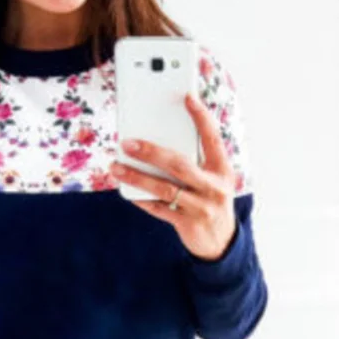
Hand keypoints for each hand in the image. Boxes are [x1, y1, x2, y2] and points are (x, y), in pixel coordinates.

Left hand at [111, 93, 236, 261]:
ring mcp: (201, 207)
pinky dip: (142, 199)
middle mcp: (214, 187)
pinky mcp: (187, 224)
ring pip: (164, 188)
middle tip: (127, 143)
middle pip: (180, 164)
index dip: (201, 117)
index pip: (213, 138)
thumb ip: (195, 161)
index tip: (188, 96)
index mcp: (223, 169)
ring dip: (137, 177)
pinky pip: (159, 209)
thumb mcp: (212, 178)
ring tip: (116, 167)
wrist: (220, 241)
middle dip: (152, 152)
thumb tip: (157, 143)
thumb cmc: (209, 199)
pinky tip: (127, 191)